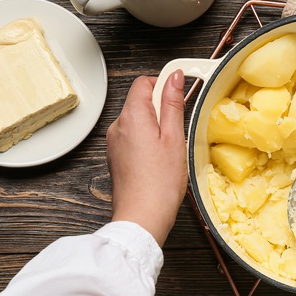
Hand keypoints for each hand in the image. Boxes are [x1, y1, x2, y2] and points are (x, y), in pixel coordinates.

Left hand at [106, 71, 186, 245]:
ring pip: (138, 120)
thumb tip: (174, 78)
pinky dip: (147, 140)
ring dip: (155, 125)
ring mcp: (115, 142)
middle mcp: (118, 126)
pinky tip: (160, 158)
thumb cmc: (160, 183)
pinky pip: (133, 137)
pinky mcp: (116, 157)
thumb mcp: (175, 138)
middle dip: (161, 107)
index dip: (163, 84)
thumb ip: (173, 104)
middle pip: (140, 101)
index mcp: (132, 116)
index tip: (180, 92)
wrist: (141, 217)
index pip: (143, 82)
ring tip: (170, 147)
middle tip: (179, 128)